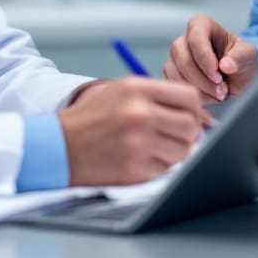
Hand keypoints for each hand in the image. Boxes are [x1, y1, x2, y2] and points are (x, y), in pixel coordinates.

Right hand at [59, 77, 209, 185]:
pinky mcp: (135, 168)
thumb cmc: (93, 116)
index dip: (195, 108)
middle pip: (191, 125)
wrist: (59, 145)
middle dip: (189, 132)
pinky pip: (166, 168)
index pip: (189, 97)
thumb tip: (198, 112)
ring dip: (175, 150)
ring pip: (183, 150)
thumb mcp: (121, 91)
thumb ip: (159, 96)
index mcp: (138, 89)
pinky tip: (141, 157)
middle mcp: (140, 114)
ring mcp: (138, 143)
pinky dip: (159, 165)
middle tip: (177, 134)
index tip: (190, 115)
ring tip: (156, 145)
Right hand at [163, 14, 257, 101]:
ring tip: (219, 94)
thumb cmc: (241, 62)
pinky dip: (192, 96)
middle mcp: (183, 39)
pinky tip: (208, 97)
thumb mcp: (249, 56)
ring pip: (177, 76)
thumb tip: (226, 65)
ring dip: (199, 90)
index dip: (206, 60)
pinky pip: (175, 87)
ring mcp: (174, 58)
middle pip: (184, 60)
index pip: (196, 39)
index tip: (219, 76)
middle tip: (222, 91)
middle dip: (204, 80)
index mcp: (201, 25)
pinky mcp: (171, 74)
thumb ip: (240, 57)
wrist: (238, 79)